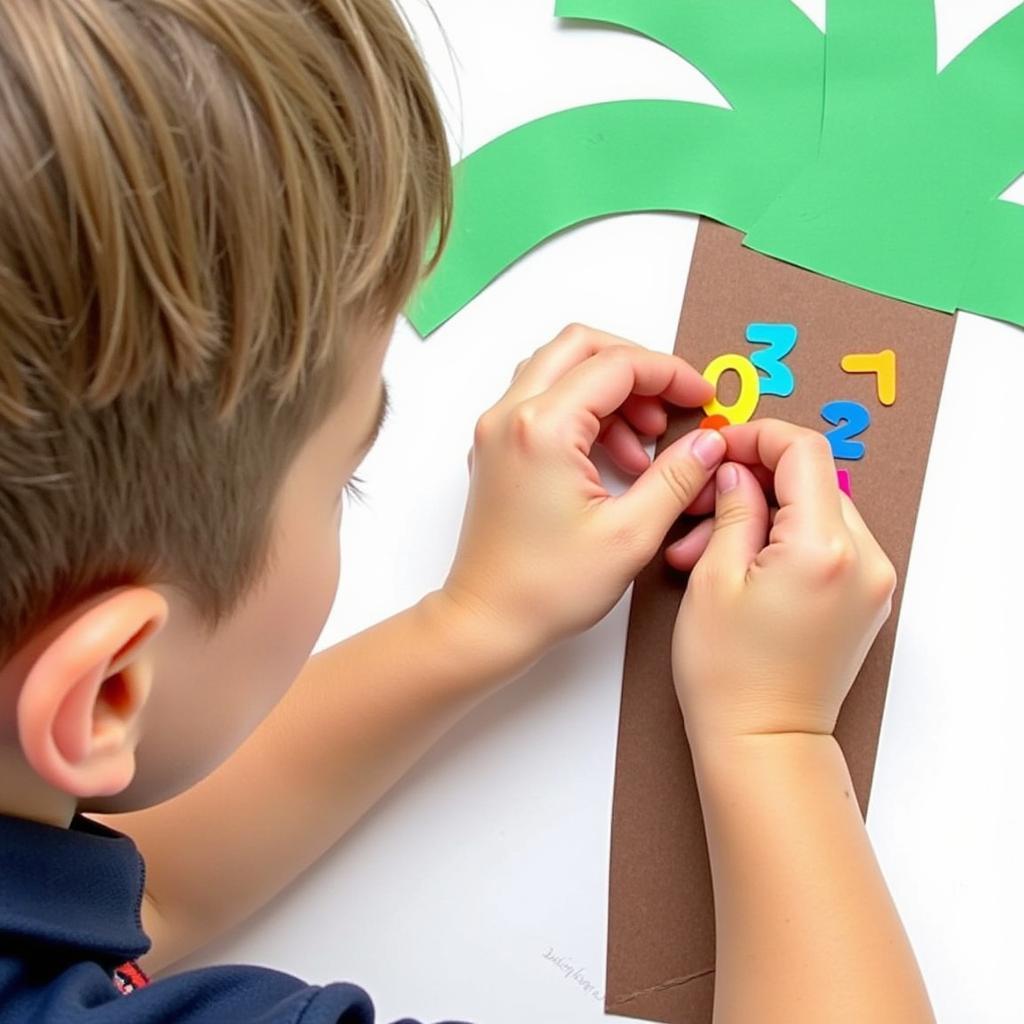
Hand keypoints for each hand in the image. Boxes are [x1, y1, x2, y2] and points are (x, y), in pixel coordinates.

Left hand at [441, 324, 724, 661]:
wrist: (487, 622)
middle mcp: (509, 416)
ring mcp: (497, 430)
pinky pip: (543, 403)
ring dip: (609, 392)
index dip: (670, 374)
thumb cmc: (547, 588)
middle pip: (580, 347)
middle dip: (636, 367)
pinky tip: (618, 460)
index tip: (702, 399)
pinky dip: (585, 413)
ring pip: (559, 371)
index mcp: (542, 428)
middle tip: (673, 404)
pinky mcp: (496, 449)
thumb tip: (710, 441)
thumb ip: (678, 477)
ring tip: (648, 443)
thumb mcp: (631, 534)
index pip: (616, 365)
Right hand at [671, 419, 897, 746]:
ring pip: (816, 512)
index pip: (803, 451)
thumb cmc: (730, 674)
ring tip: (706, 550)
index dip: (756, 438)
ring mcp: (871, 582)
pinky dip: (783, 540)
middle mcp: (864, 560)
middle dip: (751, 483)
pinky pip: (826, 544)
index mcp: (824, 547)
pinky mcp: (865, 600)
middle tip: (701, 508)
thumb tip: (737, 472)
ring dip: (763, 514)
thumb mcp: (713, 577)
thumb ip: (733, 509)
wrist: (762, 741)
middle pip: (810, 480)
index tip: (721, 449)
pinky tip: (739, 565)